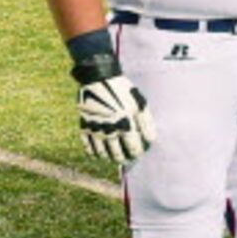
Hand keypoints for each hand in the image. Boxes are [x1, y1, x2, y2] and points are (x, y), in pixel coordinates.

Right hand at [68, 30, 154, 164]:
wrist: (97, 77)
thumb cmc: (122, 90)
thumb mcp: (139, 103)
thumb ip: (147, 123)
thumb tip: (151, 140)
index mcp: (125, 124)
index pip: (133, 148)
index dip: (138, 153)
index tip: (140, 154)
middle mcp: (109, 130)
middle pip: (117, 154)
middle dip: (124, 159)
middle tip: (128, 160)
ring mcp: (95, 129)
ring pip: (102, 153)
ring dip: (109, 158)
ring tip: (115, 158)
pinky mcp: (84, 125)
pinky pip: (87, 146)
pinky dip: (93, 153)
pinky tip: (98, 154)